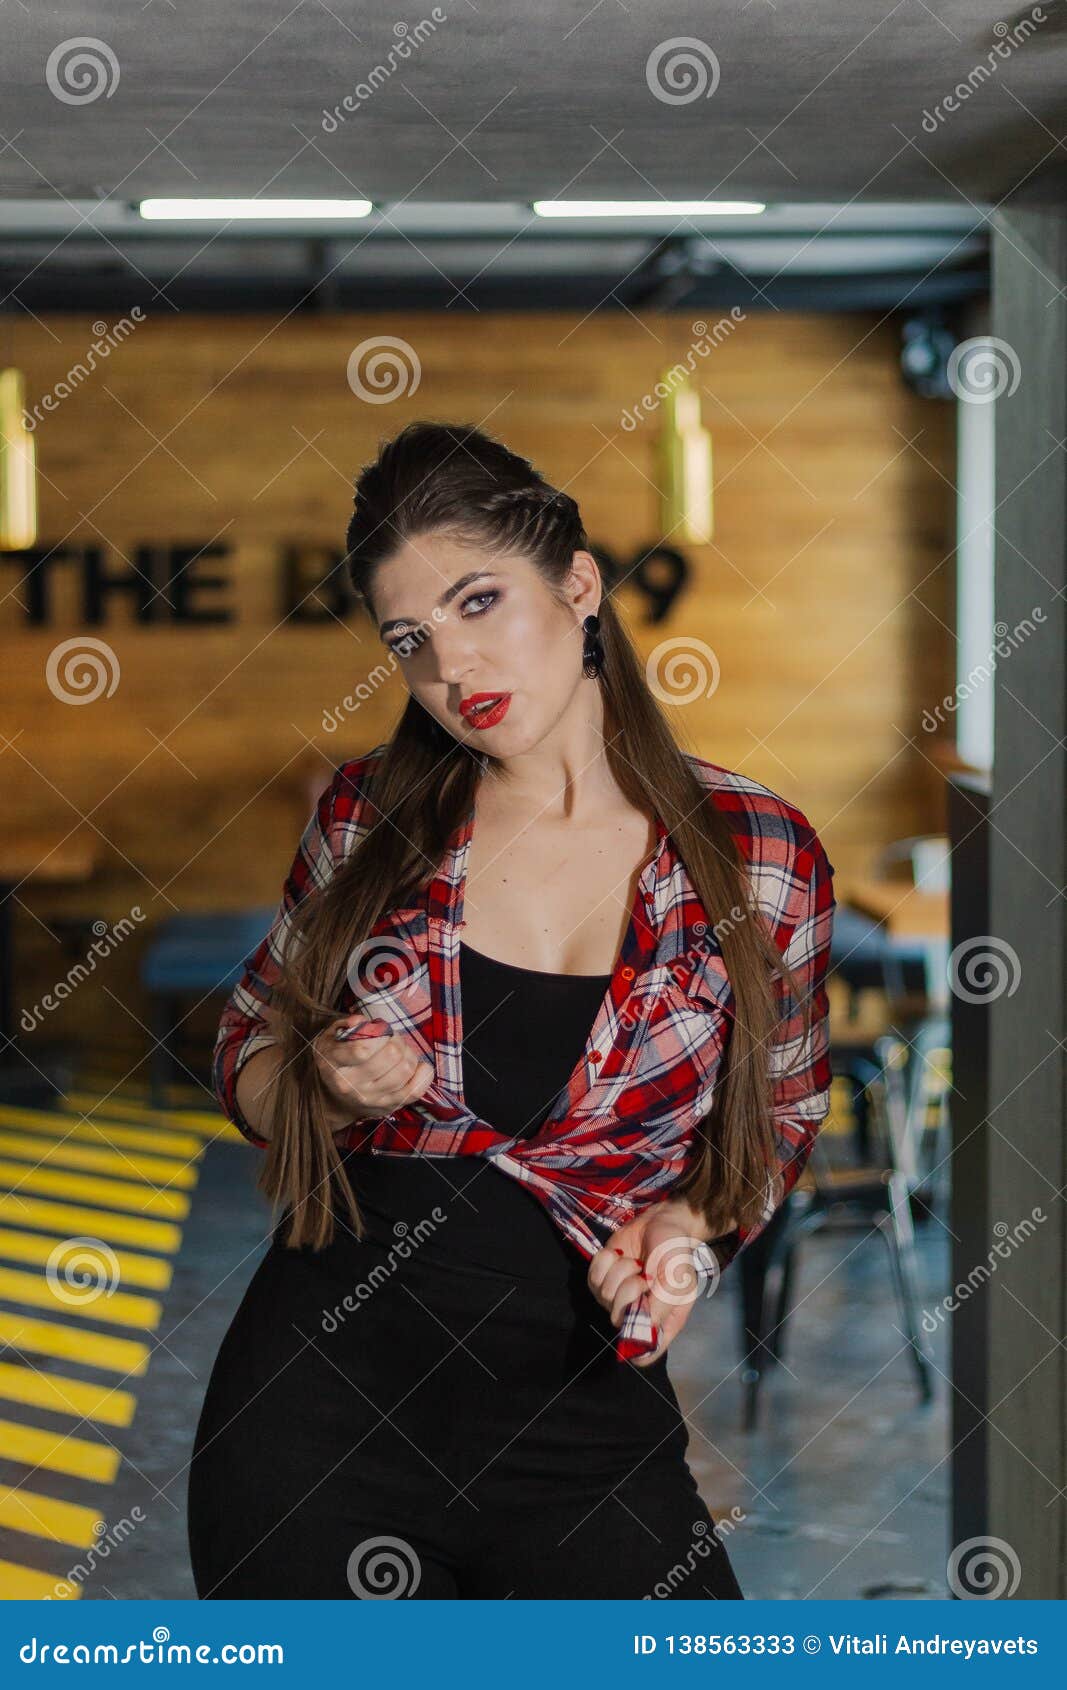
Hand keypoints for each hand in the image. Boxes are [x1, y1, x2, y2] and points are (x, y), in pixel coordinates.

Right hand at [311, 1012, 435, 1140]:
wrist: (334, 1099)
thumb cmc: (337, 1059)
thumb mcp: (332, 1038)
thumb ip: (347, 1026)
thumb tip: (359, 1021)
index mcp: (334, 1066)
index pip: (363, 1049)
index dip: (378, 1033)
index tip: (378, 1029)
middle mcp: (352, 1086)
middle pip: (391, 1055)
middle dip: (395, 1039)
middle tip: (390, 1038)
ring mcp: (372, 1099)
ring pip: (405, 1069)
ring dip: (408, 1054)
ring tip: (400, 1051)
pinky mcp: (389, 1107)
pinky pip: (416, 1090)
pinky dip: (423, 1073)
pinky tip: (417, 1065)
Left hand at [587, 1196, 715, 1365]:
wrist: (662, 1221)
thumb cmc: (675, 1251)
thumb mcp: (677, 1279)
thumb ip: (661, 1307)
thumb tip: (642, 1332)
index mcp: (663, 1320)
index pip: (645, 1354)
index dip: (636, 1348)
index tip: (636, 1320)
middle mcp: (639, 1313)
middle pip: (619, 1320)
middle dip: (628, 1291)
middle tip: (643, 1274)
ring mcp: (618, 1297)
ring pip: (604, 1296)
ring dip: (619, 1271)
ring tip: (635, 1262)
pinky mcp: (603, 1278)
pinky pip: (592, 1278)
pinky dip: (605, 1262)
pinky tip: (619, 1255)